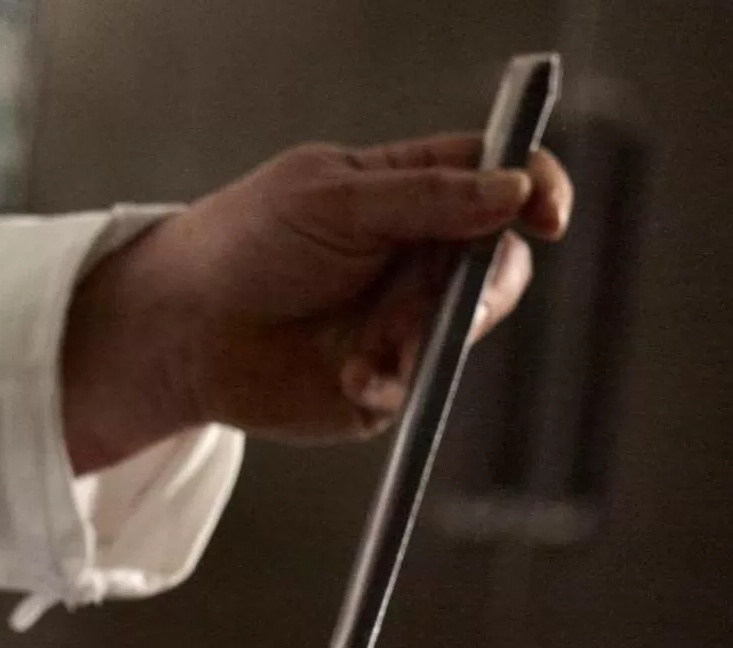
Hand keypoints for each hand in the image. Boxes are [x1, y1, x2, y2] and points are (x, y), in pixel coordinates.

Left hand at [61, 134, 572, 471]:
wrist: (185, 332)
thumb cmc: (246, 245)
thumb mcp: (333, 200)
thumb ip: (424, 198)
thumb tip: (511, 191)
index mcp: (411, 191)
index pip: (498, 176)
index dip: (534, 188)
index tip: (546, 212)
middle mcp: (418, 255)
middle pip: (498, 261)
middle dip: (481, 283)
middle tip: (453, 300)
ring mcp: (406, 320)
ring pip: (467, 326)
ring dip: (430, 336)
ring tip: (378, 347)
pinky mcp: (385, 381)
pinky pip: (421, 386)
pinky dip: (393, 382)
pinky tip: (350, 375)